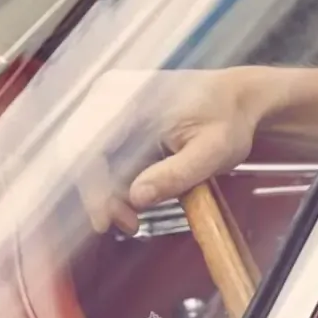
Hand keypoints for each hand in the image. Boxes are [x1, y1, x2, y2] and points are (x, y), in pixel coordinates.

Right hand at [68, 66, 274, 231]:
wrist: (239, 97)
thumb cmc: (229, 118)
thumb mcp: (214, 150)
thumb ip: (177, 173)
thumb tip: (136, 197)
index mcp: (128, 97)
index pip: (87, 146)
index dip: (92, 187)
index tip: (106, 220)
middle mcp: (109, 94)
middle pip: (78, 152)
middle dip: (97, 193)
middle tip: (126, 223)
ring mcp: (108, 103)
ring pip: (85, 155)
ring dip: (104, 190)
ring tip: (132, 218)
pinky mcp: (112, 115)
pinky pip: (98, 152)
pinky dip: (111, 179)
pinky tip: (133, 200)